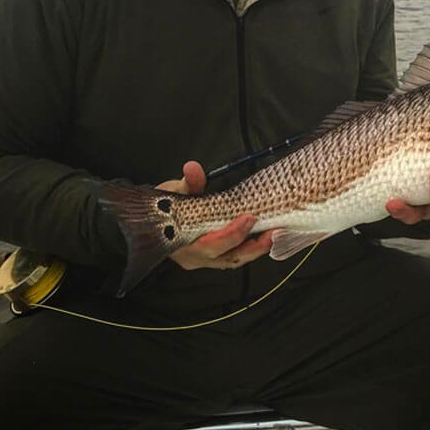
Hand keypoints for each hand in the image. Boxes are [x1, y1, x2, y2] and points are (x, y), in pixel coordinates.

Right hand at [156, 160, 272, 269]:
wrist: (154, 219)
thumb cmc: (162, 207)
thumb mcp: (172, 192)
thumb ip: (187, 184)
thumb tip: (193, 169)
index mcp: (183, 245)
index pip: (211, 244)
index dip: (231, 233)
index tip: (248, 217)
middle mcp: (196, 258)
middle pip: (229, 257)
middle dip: (253, 246)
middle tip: (273, 230)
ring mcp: (207, 260)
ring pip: (236, 259)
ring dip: (256, 248)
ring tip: (275, 233)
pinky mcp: (216, 256)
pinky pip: (236, 255)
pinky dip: (251, 247)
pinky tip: (266, 235)